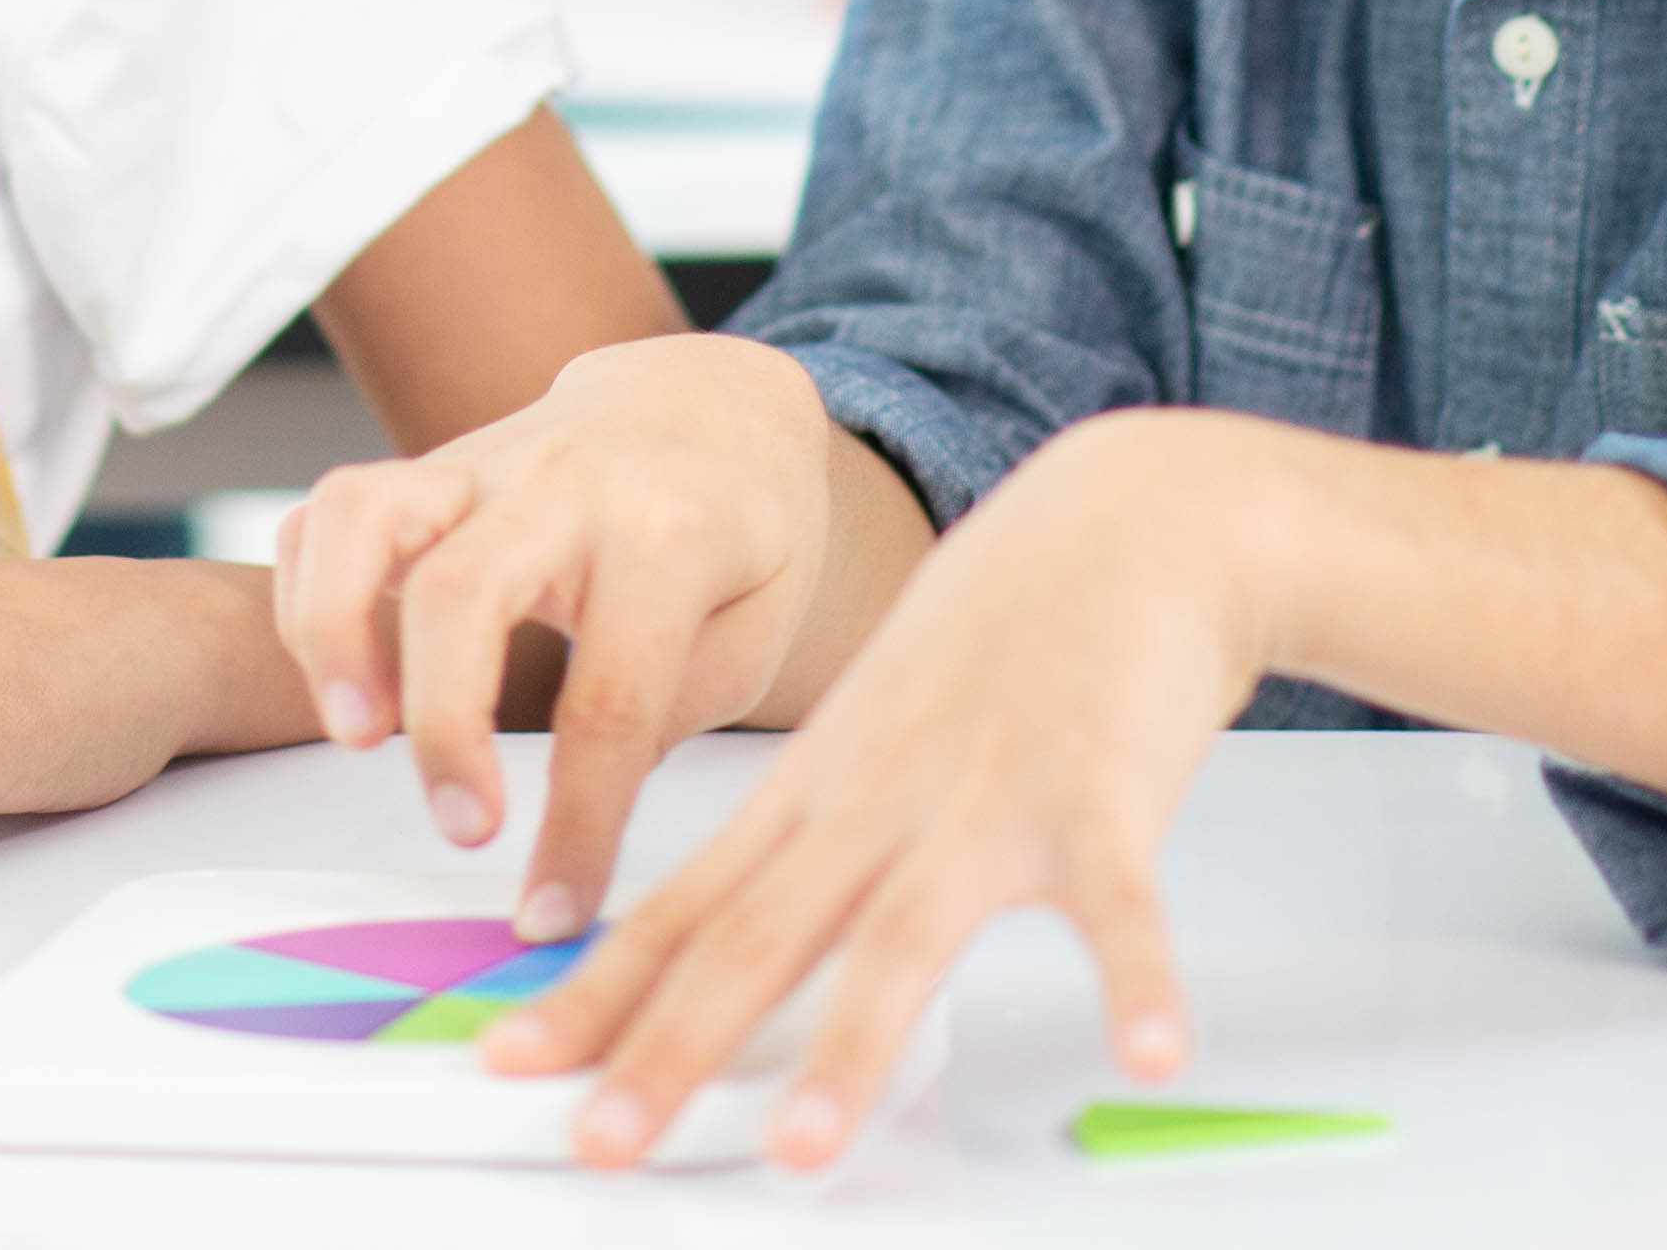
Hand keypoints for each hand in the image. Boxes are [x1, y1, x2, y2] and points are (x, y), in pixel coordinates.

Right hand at [273, 334, 864, 945]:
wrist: (712, 398)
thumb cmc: (744, 536)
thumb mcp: (756, 628)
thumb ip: (667, 713)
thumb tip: (573, 820)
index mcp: (670, 533)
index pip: (612, 701)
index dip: (578, 826)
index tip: (551, 914)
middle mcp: (565, 483)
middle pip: (463, 593)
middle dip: (446, 728)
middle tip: (465, 831)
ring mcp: (484, 460)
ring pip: (364, 514)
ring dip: (331, 632)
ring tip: (352, 734)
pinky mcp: (429, 465)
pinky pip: (329, 512)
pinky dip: (305, 595)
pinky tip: (339, 679)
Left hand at [487, 407, 1253, 1172]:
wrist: (1124, 517)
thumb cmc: (998, 634)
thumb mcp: (874, 725)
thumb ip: (810, 831)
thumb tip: (727, 935)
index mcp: (819, 786)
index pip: (685, 904)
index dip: (597, 990)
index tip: (515, 1060)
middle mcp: (881, 796)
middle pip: (759, 934)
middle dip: (671, 1044)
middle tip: (602, 1137)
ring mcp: (988, 795)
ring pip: (904, 935)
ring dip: (851, 1048)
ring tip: (801, 1149)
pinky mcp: (1103, 792)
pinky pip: (1121, 903)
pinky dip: (1137, 977)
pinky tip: (1151, 1052)